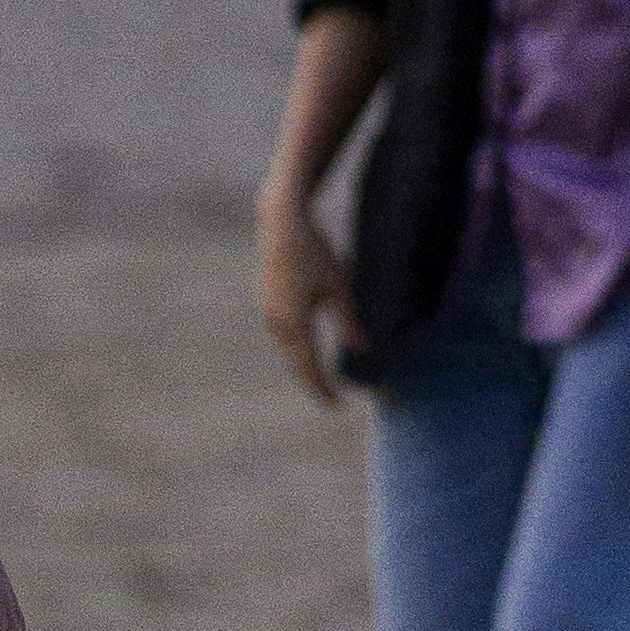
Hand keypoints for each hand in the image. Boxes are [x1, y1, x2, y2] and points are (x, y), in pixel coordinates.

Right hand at [248, 185, 361, 411]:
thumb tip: (362, 349)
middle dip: (312, 382)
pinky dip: (296, 348)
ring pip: (288, 349)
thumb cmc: (314, 253)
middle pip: (295, 363)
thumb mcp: (339, 287)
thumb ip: (349, 321)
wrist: (281, 225)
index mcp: (295, 321)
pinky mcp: (267, 301)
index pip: (309, 366)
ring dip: (303, 365)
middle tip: (330, 399)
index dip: (322, 388)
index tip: (335, 406)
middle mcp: (276, 321)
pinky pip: (282, 334)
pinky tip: (305, 349)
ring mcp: (268, 311)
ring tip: (319, 378)